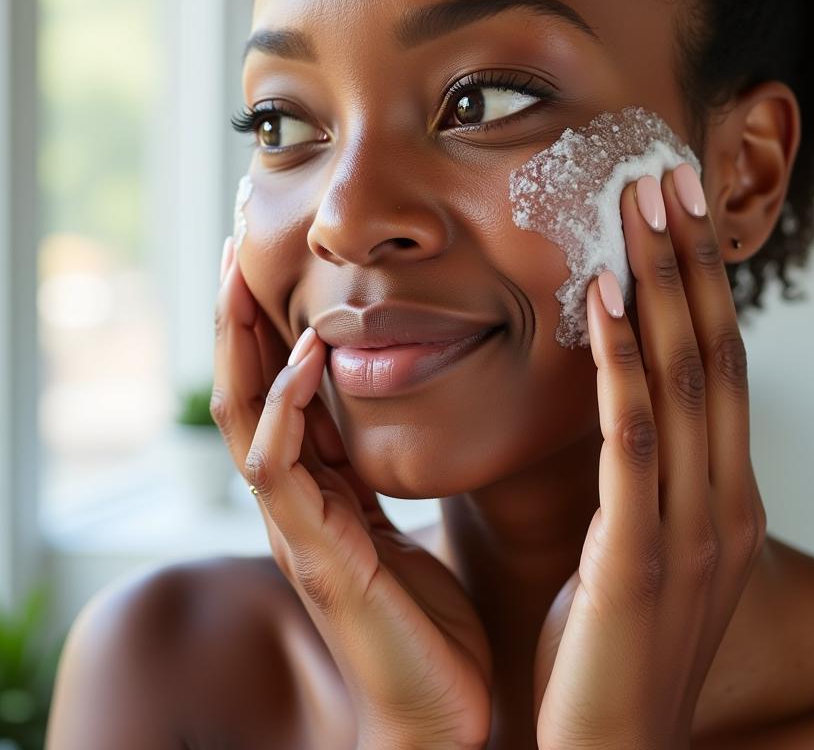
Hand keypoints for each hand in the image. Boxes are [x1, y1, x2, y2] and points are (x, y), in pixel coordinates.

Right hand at [213, 240, 491, 749]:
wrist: (442, 713)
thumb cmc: (429, 623)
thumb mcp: (405, 526)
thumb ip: (382, 478)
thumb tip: (388, 425)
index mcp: (321, 491)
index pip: (280, 395)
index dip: (270, 331)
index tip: (270, 267)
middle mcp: (296, 503)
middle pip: (247, 394)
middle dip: (238, 322)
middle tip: (234, 248)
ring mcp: (297, 529)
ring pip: (246, 420)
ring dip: (243, 347)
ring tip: (241, 278)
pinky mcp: (316, 555)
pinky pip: (281, 468)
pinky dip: (287, 407)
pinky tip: (306, 356)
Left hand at [532, 167, 766, 749]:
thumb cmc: (613, 651)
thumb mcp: (644, 549)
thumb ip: (649, 481)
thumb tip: (626, 405)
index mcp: (726, 497)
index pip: (725, 367)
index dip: (705, 284)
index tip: (681, 212)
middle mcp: (725, 502)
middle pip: (715, 353)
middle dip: (690, 260)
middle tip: (667, 175)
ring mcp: (692, 530)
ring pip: (684, 380)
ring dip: (662, 284)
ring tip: (640, 206)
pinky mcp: (641, 559)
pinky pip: (633, 438)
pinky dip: (622, 361)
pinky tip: (603, 297)